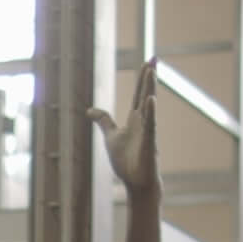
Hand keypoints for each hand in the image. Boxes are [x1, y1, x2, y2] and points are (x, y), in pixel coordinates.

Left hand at [91, 57, 158, 194]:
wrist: (135, 182)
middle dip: (149, 77)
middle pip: (146, 94)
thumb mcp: (110, 136)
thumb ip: (104, 121)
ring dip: (150, 88)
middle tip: (153, 59)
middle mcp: (143, 121)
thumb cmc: (126, 161)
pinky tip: (151, 100)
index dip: (142, 79)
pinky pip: (151, 125)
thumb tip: (89, 110)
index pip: (139, 94)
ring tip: (152, 71)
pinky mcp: (149, 143)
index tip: (148, 62)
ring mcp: (148, 131)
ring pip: (149, 106)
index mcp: (135, 119)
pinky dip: (150, 113)